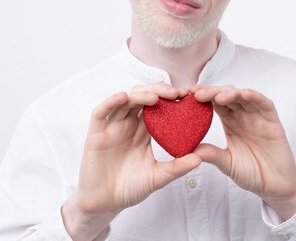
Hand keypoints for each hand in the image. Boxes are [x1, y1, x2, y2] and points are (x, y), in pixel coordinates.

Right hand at [62, 84, 200, 239]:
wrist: (105, 204)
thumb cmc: (129, 189)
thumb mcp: (158, 177)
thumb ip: (176, 167)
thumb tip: (199, 159)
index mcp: (144, 131)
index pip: (158, 107)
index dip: (171, 99)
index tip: (188, 97)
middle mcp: (128, 124)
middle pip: (143, 97)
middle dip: (159, 91)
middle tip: (176, 93)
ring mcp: (112, 127)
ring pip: (125, 100)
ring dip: (140, 95)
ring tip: (156, 97)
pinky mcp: (96, 133)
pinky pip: (101, 113)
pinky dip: (111, 102)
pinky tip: (124, 97)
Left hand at [192, 85, 295, 219]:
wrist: (275, 186)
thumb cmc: (252, 173)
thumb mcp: (226, 163)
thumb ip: (211, 154)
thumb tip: (188, 149)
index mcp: (230, 122)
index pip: (214, 103)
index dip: (202, 97)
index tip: (186, 95)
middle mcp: (243, 116)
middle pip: (226, 95)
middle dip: (211, 92)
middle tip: (196, 93)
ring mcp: (258, 116)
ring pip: (243, 96)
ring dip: (230, 93)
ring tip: (216, 96)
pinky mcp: (272, 121)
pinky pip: (264, 104)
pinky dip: (254, 97)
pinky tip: (243, 94)